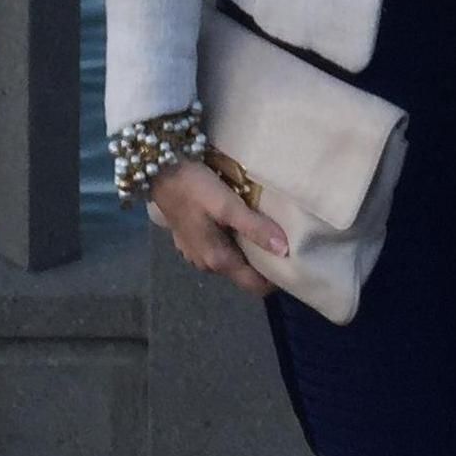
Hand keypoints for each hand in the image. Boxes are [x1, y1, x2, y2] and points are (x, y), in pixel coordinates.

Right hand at [149, 156, 289, 297]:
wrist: (158, 170)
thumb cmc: (193, 187)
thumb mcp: (227, 205)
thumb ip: (254, 227)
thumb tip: (284, 251)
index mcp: (217, 259)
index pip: (254, 285)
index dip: (276, 279)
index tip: (297, 266)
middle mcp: (206, 263)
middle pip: (244, 273)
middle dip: (265, 263)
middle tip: (290, 243)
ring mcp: (196, 252)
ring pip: (232, 259)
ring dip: (250, 250)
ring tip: (271, 231)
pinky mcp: (191, 238)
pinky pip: (221, 247)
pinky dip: (235, 240)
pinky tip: (245, 224)